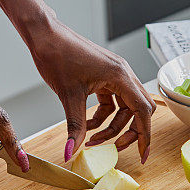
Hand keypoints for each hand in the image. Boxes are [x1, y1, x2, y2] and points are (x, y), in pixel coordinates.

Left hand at [28, 17, 155, 162]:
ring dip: (112, 125)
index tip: (143, 154)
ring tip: (93, 139)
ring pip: (123, 107)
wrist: (44, 35)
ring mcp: (113, 75)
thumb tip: (72, 152)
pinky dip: (102, 116)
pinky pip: (111, 101)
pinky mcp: (103, 76)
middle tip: (115, 149)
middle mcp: (122, 74)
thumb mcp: (68, 95)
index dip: (144, 134)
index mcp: (120, 76)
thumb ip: (75, 126)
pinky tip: (86, 124)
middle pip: (138, 110)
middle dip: (129, 132)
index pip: (143, 110)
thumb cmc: (57, 54)